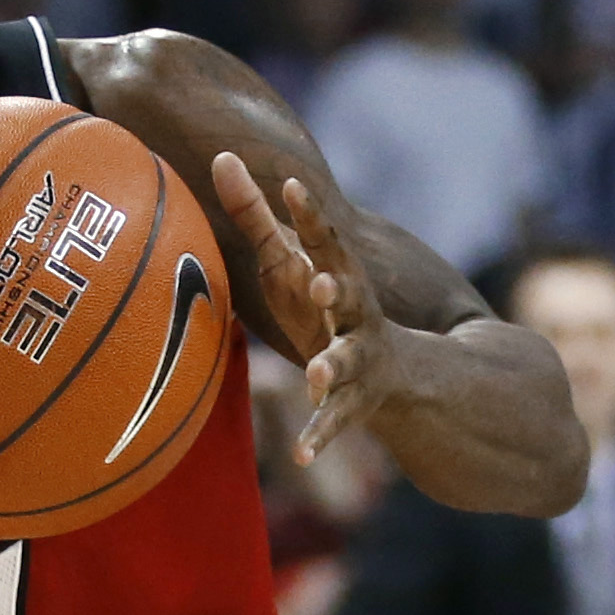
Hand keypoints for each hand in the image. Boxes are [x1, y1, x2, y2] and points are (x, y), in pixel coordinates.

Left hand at [207, 152, 404, 467]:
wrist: (393, 371)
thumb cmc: (321, 305)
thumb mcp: (289, 264)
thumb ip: (256, 216)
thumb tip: (221, 155)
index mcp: (336, 275)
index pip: (325, 240)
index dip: (310, 214)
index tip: (292, 185)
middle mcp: (354, 313)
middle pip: (348, 296)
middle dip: (335, 288)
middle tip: (319, 280)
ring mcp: (357, 358)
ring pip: (346, 361)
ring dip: (332, 366)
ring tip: (316, 374)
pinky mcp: (352, 403)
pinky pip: (334, 422)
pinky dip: (318, 439)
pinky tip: (300, 459)